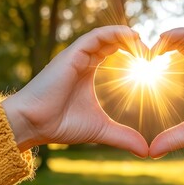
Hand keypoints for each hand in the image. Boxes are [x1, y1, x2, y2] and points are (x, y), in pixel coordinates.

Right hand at [2, 26, 149, 156]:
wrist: (33, 124)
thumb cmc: (60, 124)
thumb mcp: (100, 130)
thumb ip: (123, 136)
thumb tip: (146, 151)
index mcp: (87, 71)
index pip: (111, 51)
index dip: (131, 51)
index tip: (150, 60)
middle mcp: (82, 60)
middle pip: (111, 41)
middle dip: (132, 43)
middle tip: (150, 53)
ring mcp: (76, 55)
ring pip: (104, 35)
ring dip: (125, 35)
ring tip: (142, 43)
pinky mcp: (71, 54)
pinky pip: (95, 36)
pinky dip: (113, 32)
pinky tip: (130, 36)